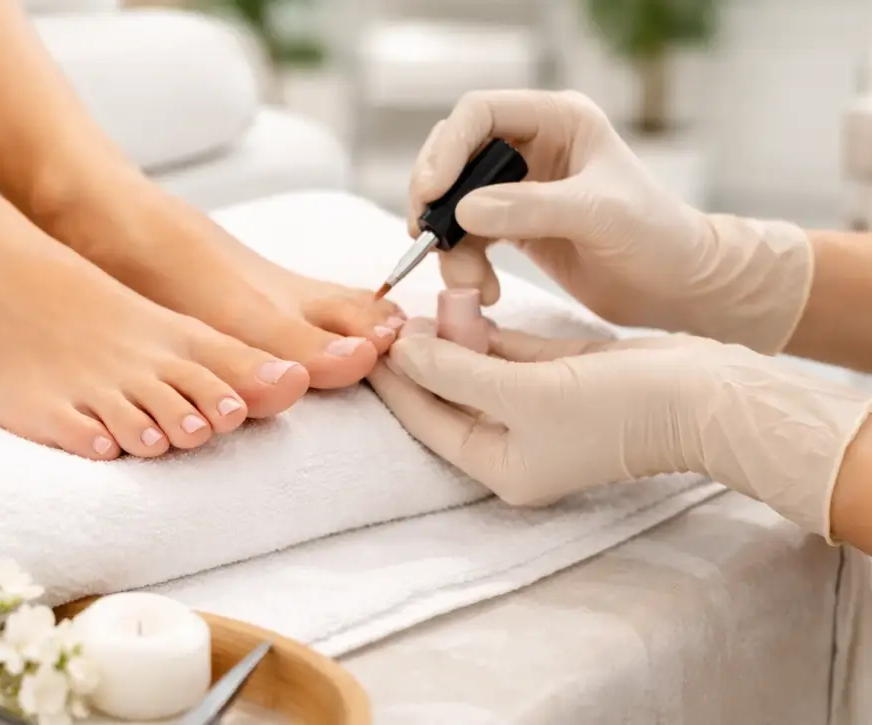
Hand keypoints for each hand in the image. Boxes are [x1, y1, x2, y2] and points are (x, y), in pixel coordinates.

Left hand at [368, 320, 871, 538]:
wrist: (703, 395)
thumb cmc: (616, 406)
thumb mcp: (523, 390)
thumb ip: (456, 369)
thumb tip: (403, 350)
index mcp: (502, 467)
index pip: (428, 422)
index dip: (395, 383)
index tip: (366, 345)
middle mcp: (516, 445)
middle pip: (448, 397)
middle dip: (421, 359)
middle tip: (388, 319)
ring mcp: (539, 413)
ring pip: (477, 372)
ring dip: (450, 341)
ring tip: (416, 306)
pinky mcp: (561, 380)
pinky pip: (507, 356)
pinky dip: (484, 334)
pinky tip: (456, 307)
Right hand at [408, 89, 812, 353]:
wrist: (679, 287)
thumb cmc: (658, 238)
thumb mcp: (598, 215)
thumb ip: (530, 208)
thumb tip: (463, 210)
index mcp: (558, 120)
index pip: (480, 113)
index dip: (447, 148)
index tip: (431, 193)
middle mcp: (533, 146)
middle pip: (454, 156)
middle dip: (436, 199)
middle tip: (425, 236)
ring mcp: (520, 188)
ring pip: (455, 203)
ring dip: (450, 245)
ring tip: (469, 283)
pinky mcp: (514, 226)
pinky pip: (467, 238)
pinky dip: (464, 265)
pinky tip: (483, 291)